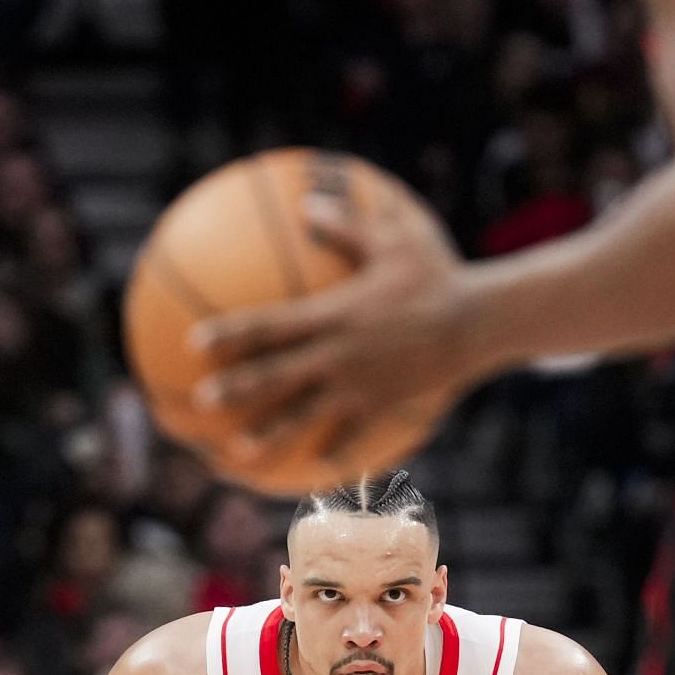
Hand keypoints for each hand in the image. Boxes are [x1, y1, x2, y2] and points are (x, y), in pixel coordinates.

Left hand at [192, 181, 471, 470]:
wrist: (479, 324)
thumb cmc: (437, 275)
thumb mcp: (393, 240)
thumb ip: (346, 226)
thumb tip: (308, 206)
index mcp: (333, 315)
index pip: (268, 325)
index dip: (229, 333)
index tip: (196, 343)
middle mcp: (339, 355)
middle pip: (275, 376)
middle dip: (236, 390)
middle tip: (200, 402)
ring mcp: (360, 386)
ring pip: (305, 415)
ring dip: (269, 434)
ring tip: (239, 451)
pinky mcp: (384, 405)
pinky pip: (354, 434)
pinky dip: (334, 451)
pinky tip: (315, 467)